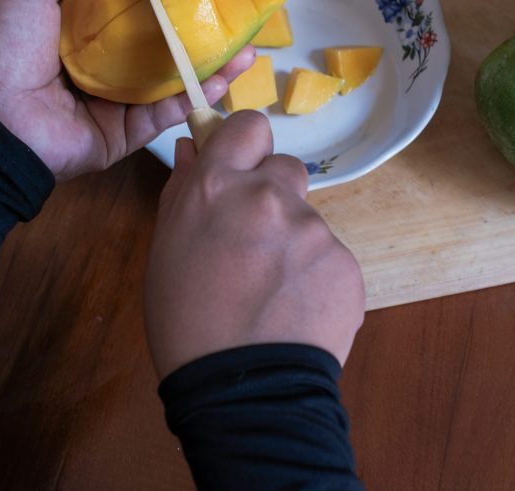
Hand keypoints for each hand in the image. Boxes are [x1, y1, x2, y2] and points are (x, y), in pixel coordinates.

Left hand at [0, 0, 254, 180]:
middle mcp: (101, 68)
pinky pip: (166, 114)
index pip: (131, 11)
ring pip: (172, 82)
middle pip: (160, 47)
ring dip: (212, 67)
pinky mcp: (125, 136)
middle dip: (200, 34)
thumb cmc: (5, 48)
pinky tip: (225, 80)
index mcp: (78, 34)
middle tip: (235, 20)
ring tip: (249, 51)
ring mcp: (115, 105)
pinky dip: (197, 97)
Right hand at [145, 111, 364, 377]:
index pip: (249, 124)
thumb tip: (197, 146)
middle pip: (285, 168)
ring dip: (293, 244)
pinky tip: (296, 310)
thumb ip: (186, 191)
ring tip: (272, 293)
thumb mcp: (167, 251)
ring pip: (307, 220)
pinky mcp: (346, 262)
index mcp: (218, 188)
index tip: (243, 167)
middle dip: (273, 195)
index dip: (247, 144)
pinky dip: (316, 277)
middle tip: (255, 244)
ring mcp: (314, 229)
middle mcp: (270, 197)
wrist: (245, 390)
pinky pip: (330, 257)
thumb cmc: (187, 322)